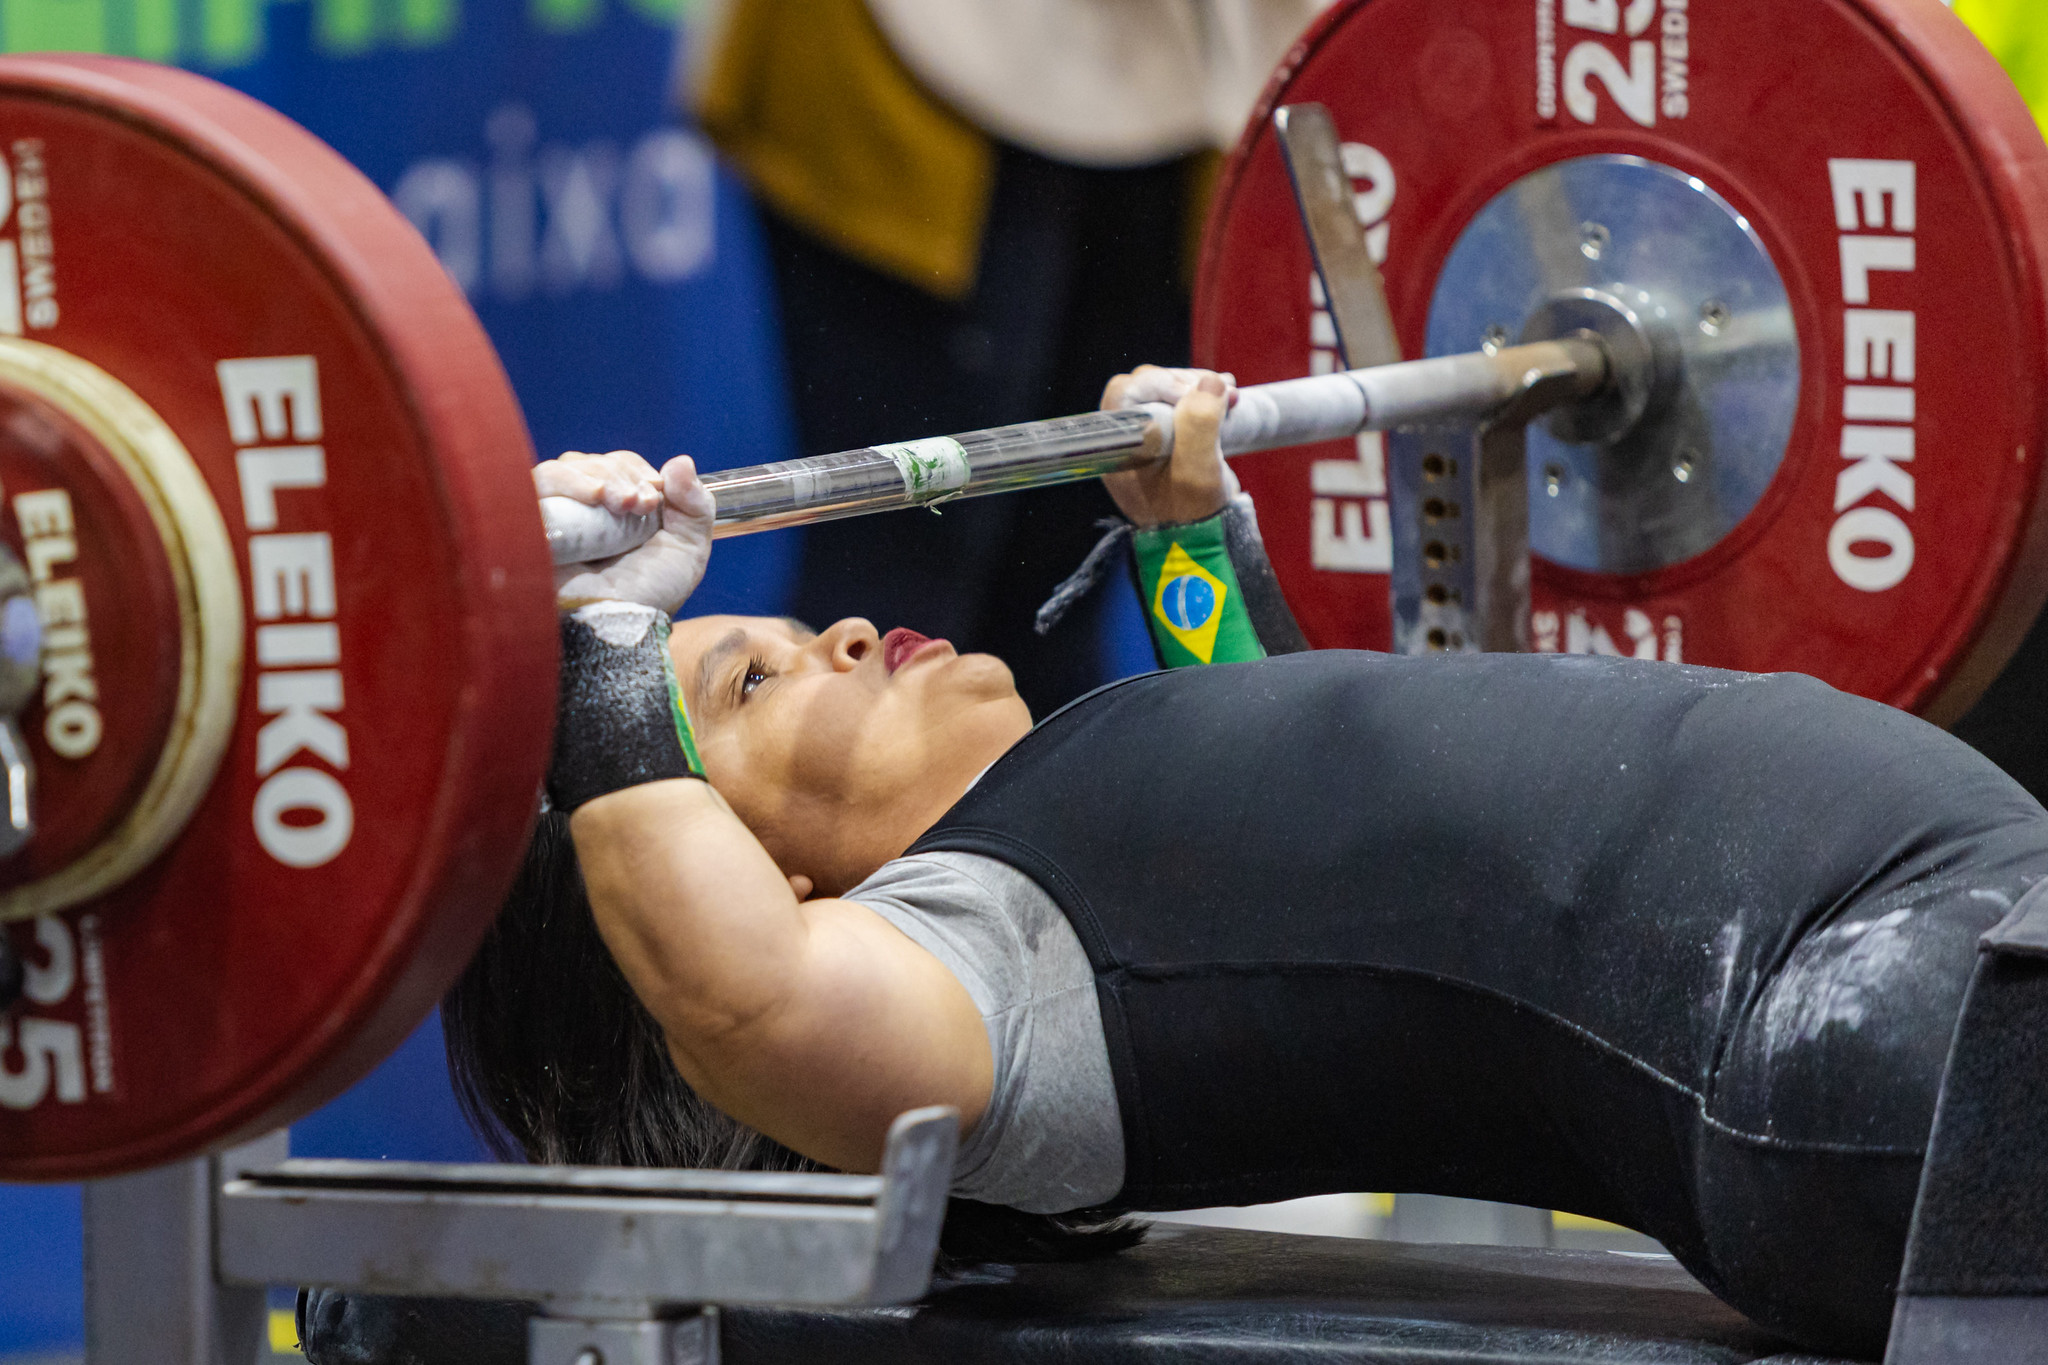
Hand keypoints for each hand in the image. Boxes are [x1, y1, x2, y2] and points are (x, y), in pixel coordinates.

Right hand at [536, 450, 716, 613]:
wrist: (619, 623)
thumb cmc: (650, 594)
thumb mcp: (688, 548)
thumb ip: (696, 504)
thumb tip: (682, 462)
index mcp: (618, 508)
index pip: (620, 464)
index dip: (638, 471)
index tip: (654, 498)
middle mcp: (583, 507)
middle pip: (592, 461)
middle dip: (621, 475)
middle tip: (639, 504)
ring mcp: (555, 514)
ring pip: (564, 467)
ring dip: (598, 476)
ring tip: (616, 502)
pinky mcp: (531, 522)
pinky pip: (537, 484)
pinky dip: (567, 483)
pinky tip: (592, 498)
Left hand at [1100, 366, 1241, 527]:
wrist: (1206, 542)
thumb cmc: (1193, 516)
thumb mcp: (1198, 472)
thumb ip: (1199, 425)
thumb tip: (1209, 383)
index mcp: (1122, 449)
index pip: (1126, 394)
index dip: (1160, 383)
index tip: (1194, 395)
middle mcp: (1130, 441)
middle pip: (1147, 386)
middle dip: (1185, 382)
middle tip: (1222, 394)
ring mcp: (1151, 438)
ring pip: (1166, 390)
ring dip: (1199, 387)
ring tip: (1229, 398)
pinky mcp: (1172, 438)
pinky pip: (1181, 403)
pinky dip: (1204, 396)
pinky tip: (1227, 400)